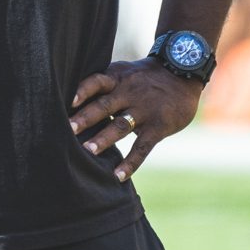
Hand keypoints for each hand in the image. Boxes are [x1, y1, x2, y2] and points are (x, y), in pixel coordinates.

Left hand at [68, 58, 203, 182]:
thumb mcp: (124, 72)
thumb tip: (69, 100)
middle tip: (68, 130)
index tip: (67, 102)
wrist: (181, 74)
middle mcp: (129, 92)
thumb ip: (102, 85)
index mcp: (117, 78)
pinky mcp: (158, 127)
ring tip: (88, 151)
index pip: (97, 82)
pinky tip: (118, 176)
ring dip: (104, 139)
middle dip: (86, 118)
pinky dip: (130, 163)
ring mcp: (144, 110)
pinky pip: (142, 147)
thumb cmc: (144, 77)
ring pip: (121, 126)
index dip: (82, 91)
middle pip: (105, 105)